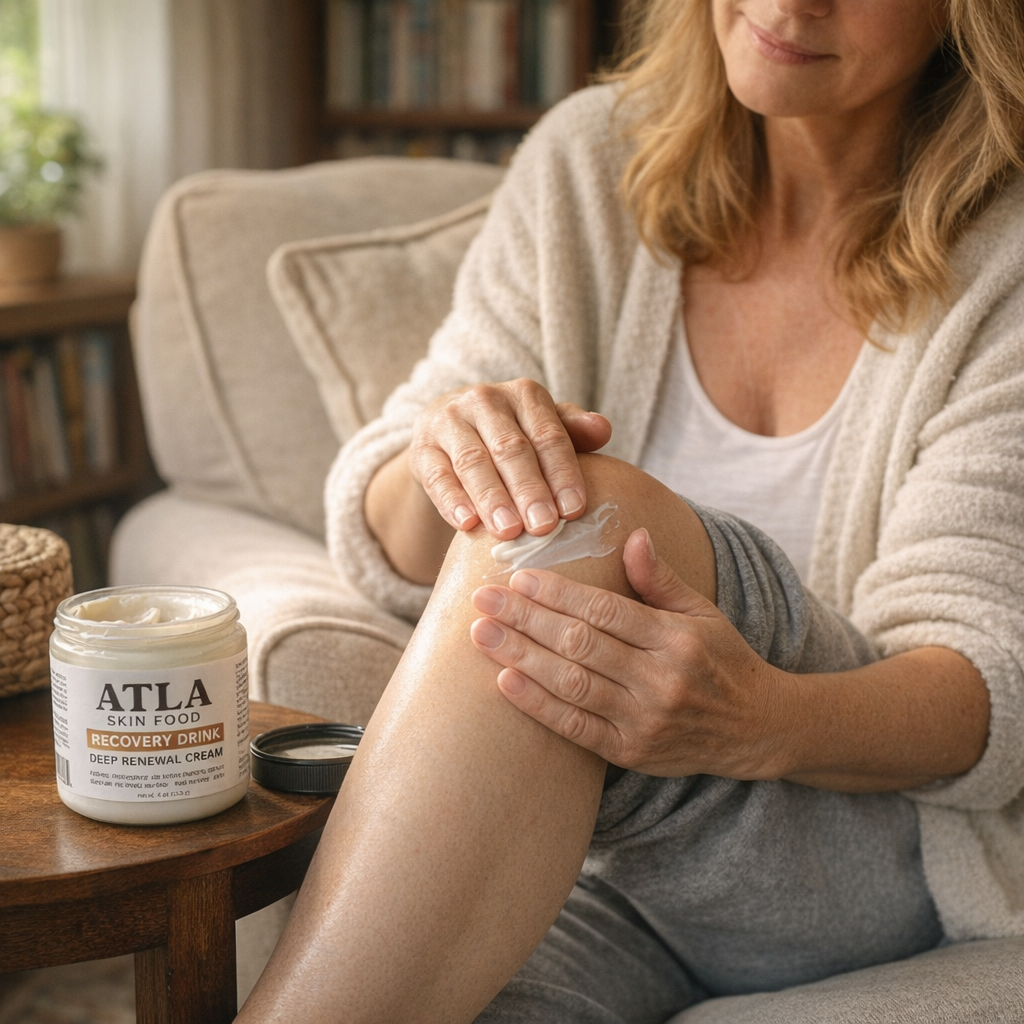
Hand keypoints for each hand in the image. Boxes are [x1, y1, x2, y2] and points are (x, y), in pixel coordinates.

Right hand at [409, 379, 611, 539]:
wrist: (451, 434)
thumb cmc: (513, 435)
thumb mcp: (544, 429)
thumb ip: (574, 432)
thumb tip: (603, 429)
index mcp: (524, 394)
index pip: (548, 435)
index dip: (562, 473)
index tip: (574, 510)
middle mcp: (484, 400)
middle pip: (511, 449)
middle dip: (529, 490)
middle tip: (544, 527)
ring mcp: (448, 421)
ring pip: (472, 462)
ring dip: (492, 499)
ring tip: (509, 532)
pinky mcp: (422, 448)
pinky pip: (437, 476)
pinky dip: (451, 500)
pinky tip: (466, 524)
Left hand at [469, 529, 790, 777]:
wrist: (757, 729)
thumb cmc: (723, 661)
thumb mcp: (702, 613)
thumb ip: (661, 578)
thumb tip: (632, 535)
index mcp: (676, 640)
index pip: (605, 611)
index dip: (559, 594)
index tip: (519, 577)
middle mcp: (660, 681)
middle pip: (580, 644)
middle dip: (525, 620)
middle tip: (483, 599)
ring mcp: (644, 721)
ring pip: (572, 684)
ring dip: (521, 657)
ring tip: (482, 634)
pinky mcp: (630, 753)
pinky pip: (576, 728)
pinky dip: (538, 705)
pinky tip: (506, 681)